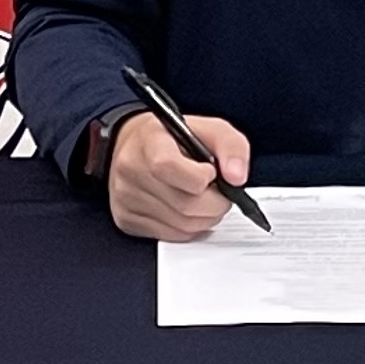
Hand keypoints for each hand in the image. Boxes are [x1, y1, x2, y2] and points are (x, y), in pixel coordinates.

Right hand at [108, 108, 254, 240]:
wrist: (133, 147)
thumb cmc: (171, 139)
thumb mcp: (206, 128)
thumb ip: (230, 146)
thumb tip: (237, 178)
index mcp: (149, 143)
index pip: (170, 167)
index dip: (202, 176)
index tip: (211, 171)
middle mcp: (131, 171)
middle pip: (186, 204)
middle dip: (215, 202)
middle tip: (219, 192)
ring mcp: (126, 199)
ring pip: (184, 225)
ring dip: (206, 217)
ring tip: (206, 199)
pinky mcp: (128, 220)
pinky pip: (173, 235)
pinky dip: (190, 226)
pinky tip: (189, 209)